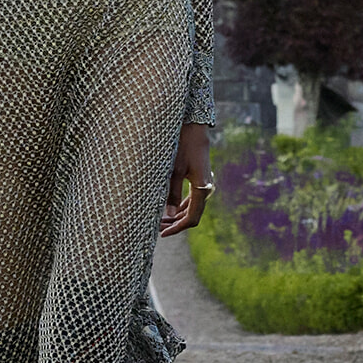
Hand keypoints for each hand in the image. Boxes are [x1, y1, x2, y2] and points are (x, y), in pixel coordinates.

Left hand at [159, 123, 212, 237]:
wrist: (194, 128)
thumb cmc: (183, 146)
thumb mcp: (173, 170)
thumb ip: (171, 193)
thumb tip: (169, 214)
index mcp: (202, 189)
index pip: (191, 219)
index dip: (176, 228)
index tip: (162, 234)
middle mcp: (206, 189)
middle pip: (192, 215)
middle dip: (174, 223)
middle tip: (156, 228)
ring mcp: (205, 185)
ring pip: (192, 208)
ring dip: (177, 215)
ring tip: (159, 220)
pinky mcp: (201, 179)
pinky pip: (193, 199)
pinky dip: (181, 206)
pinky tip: (168, 208)